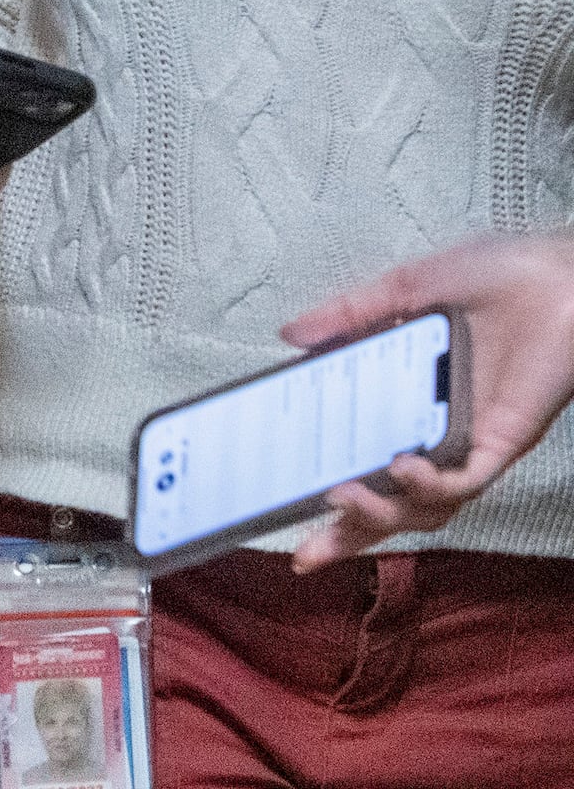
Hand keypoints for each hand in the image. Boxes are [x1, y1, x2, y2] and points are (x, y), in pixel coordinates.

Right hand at [283, 233, 573, 570]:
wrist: (562, 274)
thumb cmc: (501, 274)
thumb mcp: (408, 288)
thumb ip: (348, 313)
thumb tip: (290, 336)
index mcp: (416, 400)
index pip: (366, 457)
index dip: (330, 488)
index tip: (281, 503)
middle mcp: (442, 432)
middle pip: (393, 502)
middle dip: (350, 534)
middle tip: (306, 552)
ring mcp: (474, 441)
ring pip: (429, 507)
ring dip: (383, 514)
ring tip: (341, 498)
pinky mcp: (504, 440)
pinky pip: (465, 481)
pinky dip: (429, 485)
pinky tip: (400, 466)